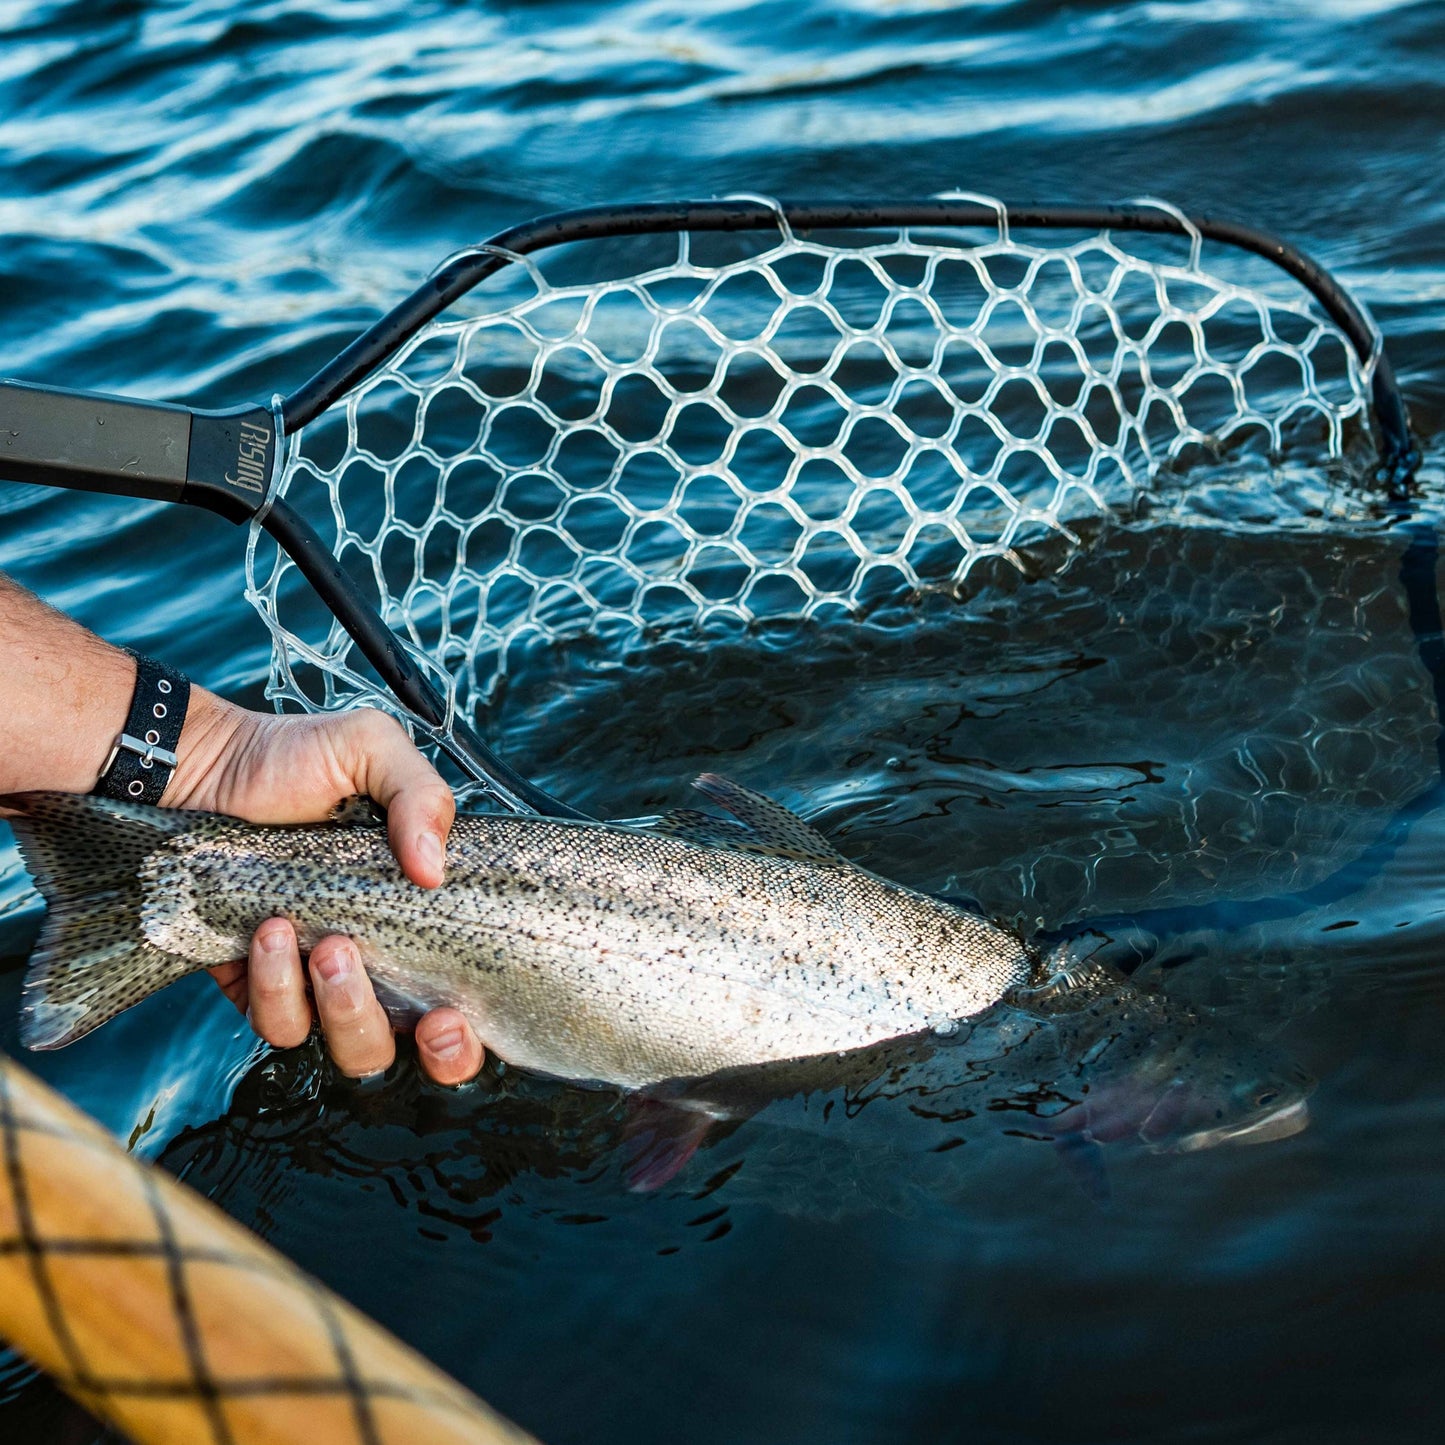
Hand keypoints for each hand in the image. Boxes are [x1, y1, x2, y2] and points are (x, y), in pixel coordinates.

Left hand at [165, 693, 485, 1084]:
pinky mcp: (258, 989)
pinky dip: (275, 988)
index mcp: (419, 916)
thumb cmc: (291, 758)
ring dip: (337, 1004)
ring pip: (341, 1046)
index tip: (450, 1015)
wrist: (201, 769)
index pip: (463, 1007)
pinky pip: (277, 1024)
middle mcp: (377, 962)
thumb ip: (422, 796)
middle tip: (362, 966)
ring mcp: (316, 983)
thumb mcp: (371, 747)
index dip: (463, 1040)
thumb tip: (434, 870)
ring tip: (318, 939)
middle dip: (393, 1031)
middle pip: (400, 1046)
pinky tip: (268, 929)